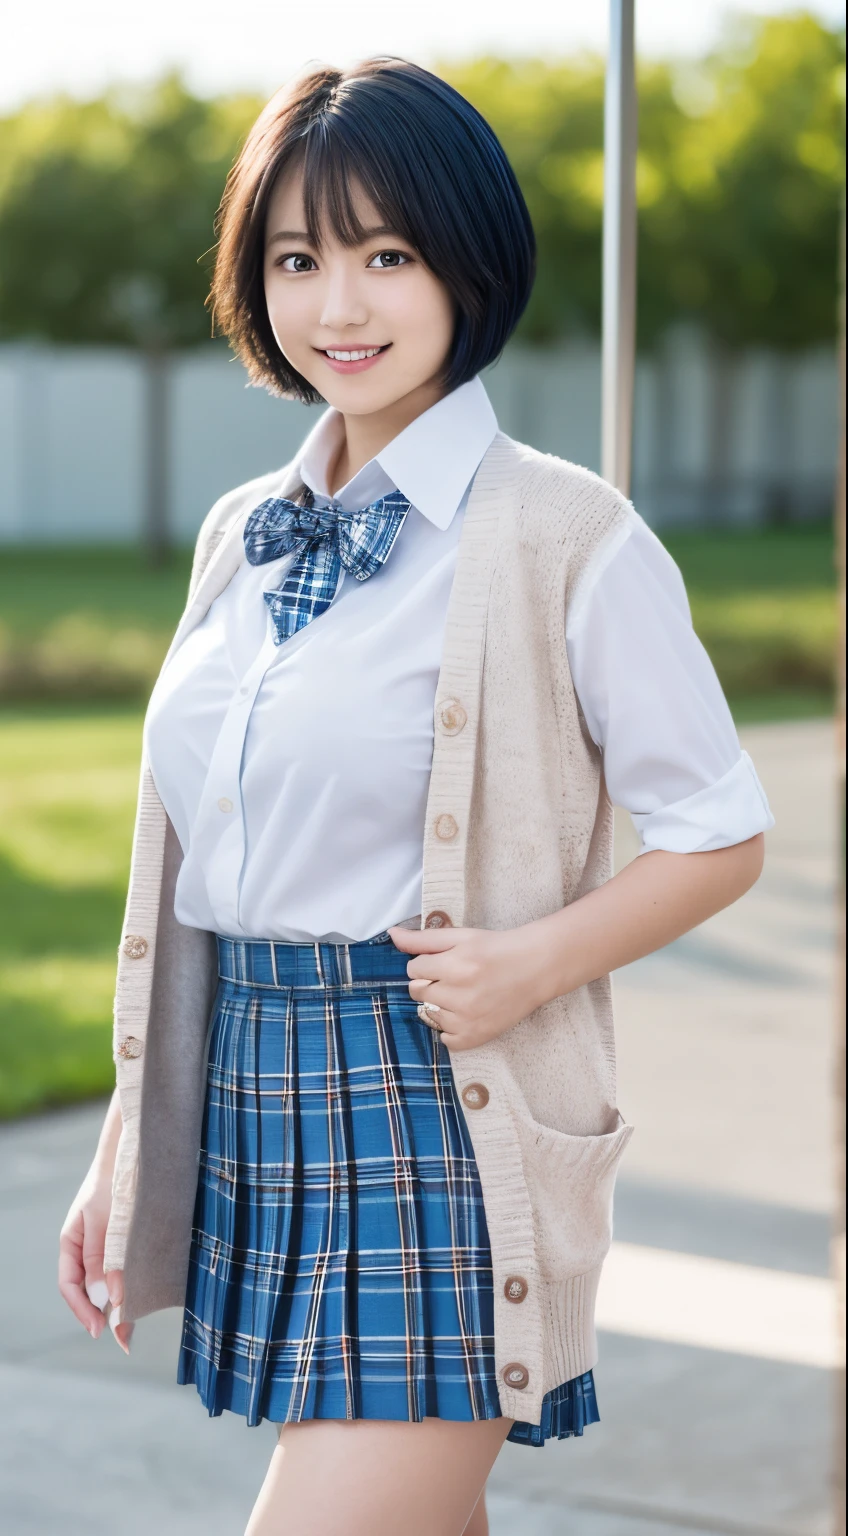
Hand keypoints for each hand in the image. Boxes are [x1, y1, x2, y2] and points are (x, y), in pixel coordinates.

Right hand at [58, 1166, 133, 1353]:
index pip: (69, 1285)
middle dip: (102, 1316)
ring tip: (130, 1331)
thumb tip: (103, 1297)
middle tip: (122, 1338)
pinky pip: (122, 1271)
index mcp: (71, 1243)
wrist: (131, 1155)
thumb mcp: (103, 1220)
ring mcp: (104, 1248)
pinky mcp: (124, 1244)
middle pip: (88, 1291)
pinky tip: (139, 1301)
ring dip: (117, 1306)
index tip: (98, 1329)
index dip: (82, 1310)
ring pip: (106, 1284)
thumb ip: (102, 1256)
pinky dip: (128, 1288)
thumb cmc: (112, 1182)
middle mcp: (85, 1249)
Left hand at [387, 923, 548, 1051]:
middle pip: (417, 992)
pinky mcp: (476, 1037)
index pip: (413, 968)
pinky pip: (445, 1039)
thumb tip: (391, 934)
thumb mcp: (461, 936)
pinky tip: (466, 1013)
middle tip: (456, 977)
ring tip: (466, 993)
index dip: (427, 963)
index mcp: (456, 965)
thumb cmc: (496, 949)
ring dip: (440, 1005)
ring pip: (428, 1014)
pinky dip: (450, 1028)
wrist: (536, 968)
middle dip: (430, 982)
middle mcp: (460, 995)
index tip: (446, 962)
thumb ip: (423, 939)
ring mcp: (468, 1020)